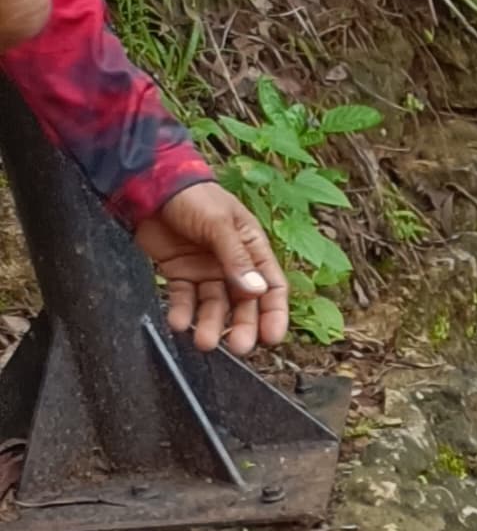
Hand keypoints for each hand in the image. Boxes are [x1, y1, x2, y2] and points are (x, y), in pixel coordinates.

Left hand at [136, 180, 289, 350]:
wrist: (148, 183)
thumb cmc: (192, 194)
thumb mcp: (219, 222)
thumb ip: (236, 257)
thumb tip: (256, 290)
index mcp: (252, 247)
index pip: (271, 287)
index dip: (274, 314)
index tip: (271, 338)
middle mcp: (232, 263)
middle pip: (243, 303)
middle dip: (241, 327)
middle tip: (237, 347)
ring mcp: (205, 269)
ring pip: (213, 305)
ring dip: (210, 325)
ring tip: (202, 341)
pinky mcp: (179, 273)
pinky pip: (184, 298)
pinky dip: (182, 312)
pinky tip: (178, 322)